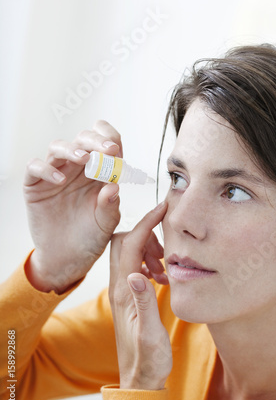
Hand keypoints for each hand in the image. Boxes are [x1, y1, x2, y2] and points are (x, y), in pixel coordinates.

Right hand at [24, 120, 122, 292]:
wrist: (67, 260)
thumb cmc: (89, 237)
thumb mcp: (106, 224)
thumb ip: (110, 206)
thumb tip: (113, 187)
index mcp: (99, 173)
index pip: (105, 145)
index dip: (110, 139)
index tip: (116, 148)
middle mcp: (77, 170)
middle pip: (82, 140)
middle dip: (95, 140)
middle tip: (107, 149)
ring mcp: (55, 175)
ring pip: (58, 148)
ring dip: (72, 149)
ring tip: (84, 158)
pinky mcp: (35, 186)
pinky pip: (35, 167)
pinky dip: (46, 168)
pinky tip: (59, 179)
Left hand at [109, 201, 171, 389]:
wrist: (139, 378)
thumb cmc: (148, 359)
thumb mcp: (151, 334)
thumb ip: (144, 303)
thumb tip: (136, 274)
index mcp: (124, 291)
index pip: (131, 245)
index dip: (146, 222)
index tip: (163, 207)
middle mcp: (118, 286)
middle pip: (124, 242)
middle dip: (146, 232)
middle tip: (168, 242)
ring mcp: (122, 290)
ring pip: (129, 252)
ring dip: (148, 249)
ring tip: (166, 267)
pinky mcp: (128, 295)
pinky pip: (134, 266)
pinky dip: (149, 262)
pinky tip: (162, 277)